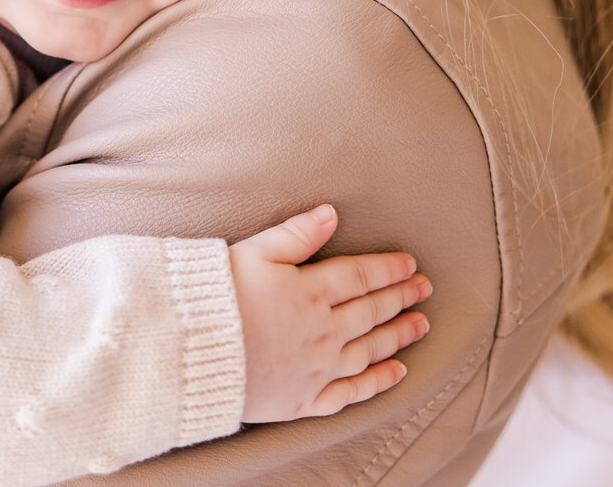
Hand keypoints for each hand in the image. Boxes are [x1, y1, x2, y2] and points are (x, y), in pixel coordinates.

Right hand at [230, 204, 431, 422]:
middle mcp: (323, 331)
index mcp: (311, 291)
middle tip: (424, 290)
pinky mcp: (304, 399)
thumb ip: (296, 234)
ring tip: (420, 326)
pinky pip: (351, 393)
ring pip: (370, 350)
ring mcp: (318, 368)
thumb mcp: (254, 252)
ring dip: (398, 336)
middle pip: (372, 311)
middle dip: (401, 298)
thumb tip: (331, 213)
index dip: (389, 268)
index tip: (410, 264)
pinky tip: (395, 374)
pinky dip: (377, 383)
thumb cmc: (215, 297)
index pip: (362, 276)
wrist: (188, 353)